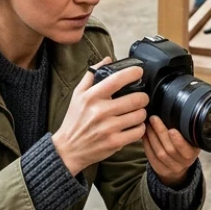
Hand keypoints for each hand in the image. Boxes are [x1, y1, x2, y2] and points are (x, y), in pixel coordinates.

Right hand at [52, 58, 148, 176]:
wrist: (68, 149)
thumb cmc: (74, 120)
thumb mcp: (77, 94)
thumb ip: (92, 76)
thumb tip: (107, 60)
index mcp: (91, 97)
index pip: (116, 80)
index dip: (132, 73)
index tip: (139, 72)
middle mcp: (100, 111)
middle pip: (135, 99)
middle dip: (143, 97)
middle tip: (141, 97)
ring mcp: (108, 128)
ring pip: (139, 115)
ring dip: (142, 112)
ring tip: (137, 112)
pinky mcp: (114, 142)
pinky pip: (138, 132)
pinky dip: (140, 127)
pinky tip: (134, 125)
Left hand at [142, 115, 199, 187]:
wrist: (180, 163)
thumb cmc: (184, 143)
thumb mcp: (190, 136)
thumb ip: (185, 127)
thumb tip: (174, 108)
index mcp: (193, 152)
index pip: (186, 150)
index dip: (178, 141)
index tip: (172, 129)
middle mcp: (184, 162)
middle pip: (170, 149)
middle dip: (160, 133)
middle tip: (154, 118)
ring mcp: (172, 168)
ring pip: (160, 153)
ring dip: (152, 137)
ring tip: (147, 124)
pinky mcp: (160, 170)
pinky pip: (152, 158)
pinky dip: (147, 145)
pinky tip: (144, 134)